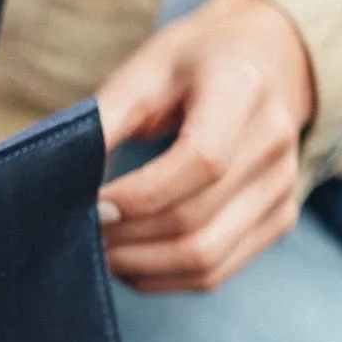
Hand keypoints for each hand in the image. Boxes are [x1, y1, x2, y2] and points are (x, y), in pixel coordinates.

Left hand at [96, 0, 315, 292]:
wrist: (260, 63)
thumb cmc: (188, 69)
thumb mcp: (142, 74)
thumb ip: (102, 123)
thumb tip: (58, 180)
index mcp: (242, 88)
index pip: (201, 161)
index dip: (138, 197)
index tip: (93, 205)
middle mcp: (275, 139)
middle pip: (193, 219)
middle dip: (126, 238)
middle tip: (83, 236)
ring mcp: (283, 185)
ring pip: (203, 258)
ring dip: (139, 267)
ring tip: (101, 252)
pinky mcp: (279, 219)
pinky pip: (214, 273)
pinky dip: (162, 278)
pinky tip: (130, 262)